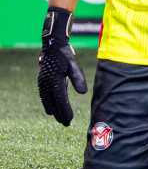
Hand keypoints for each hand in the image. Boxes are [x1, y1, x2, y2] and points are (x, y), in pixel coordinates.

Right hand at [38, 6, 86, 125]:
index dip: (65, 111)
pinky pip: (44, 95)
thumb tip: (83, 93)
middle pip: (53, 103)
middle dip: (59, 113)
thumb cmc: (66, 54)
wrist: (53, 45)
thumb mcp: (74, 65)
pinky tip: (50, 108)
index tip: (70, 120)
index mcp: (55, 80)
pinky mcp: (42, 80)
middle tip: (66, 123)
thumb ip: (78, 79)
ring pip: (47, 100)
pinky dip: (47, 103)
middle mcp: (47, 83)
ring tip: (59, 118)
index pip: (61, 100)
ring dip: (53, 110)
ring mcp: (43, 82)